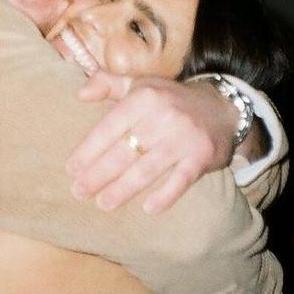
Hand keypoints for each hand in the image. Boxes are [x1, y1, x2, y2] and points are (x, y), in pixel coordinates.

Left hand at [67, 76, 238, 215]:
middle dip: (99, 174)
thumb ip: (107, 84)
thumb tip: (80, 94)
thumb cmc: (169, 99)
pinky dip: (165, 195)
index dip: (89, 150)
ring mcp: (183, 137)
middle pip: (124, 151)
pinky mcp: (202, 156)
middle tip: (79, 192)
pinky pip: (180, 180)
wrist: (221, 106)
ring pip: (147, 168)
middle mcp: (162, 116)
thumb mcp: (139, 85)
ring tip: (103, 203)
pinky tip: (148, 208)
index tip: (71, 169)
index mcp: (143, 97)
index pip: (109, 127)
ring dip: (123, 189)